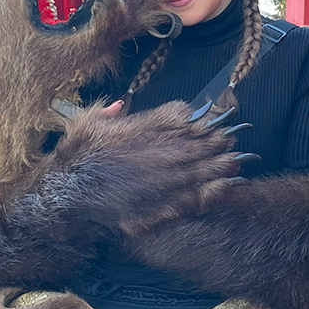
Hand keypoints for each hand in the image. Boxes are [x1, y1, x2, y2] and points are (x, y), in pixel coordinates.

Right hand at [52, 100, 251, 233]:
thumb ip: (108, 113)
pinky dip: (219, 189)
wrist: (71, 193)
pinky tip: (231, 185)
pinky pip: (202, 194)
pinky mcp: (170, 202)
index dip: (203, 118)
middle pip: (203, 141)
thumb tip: (120, 106)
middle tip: (232, 140)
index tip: (213, 120)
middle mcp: (164, 149)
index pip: (186, 116)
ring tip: (237, 160)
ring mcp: (170, 177)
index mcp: (149, 127)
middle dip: (219, 140)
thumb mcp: (88, 123)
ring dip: (224, 163)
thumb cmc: (78, 156)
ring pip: (208, 167)